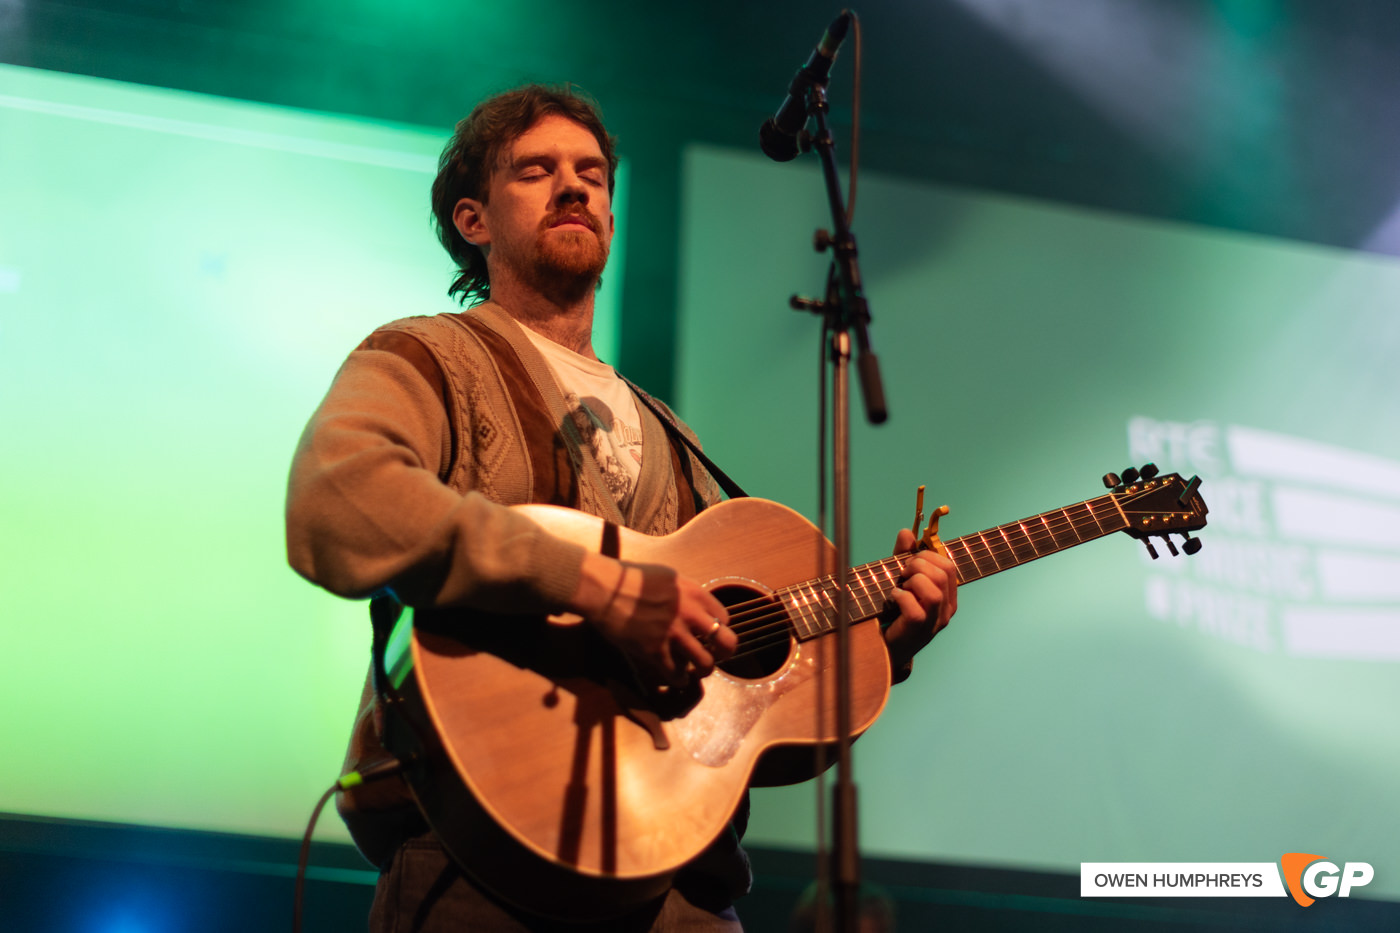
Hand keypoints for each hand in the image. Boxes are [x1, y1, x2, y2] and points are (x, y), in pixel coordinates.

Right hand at [574, 552, 737, 685]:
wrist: (604, 589)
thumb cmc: (631, 578)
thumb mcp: (669, 577)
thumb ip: (686, 593)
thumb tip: (695, 606)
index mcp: (695, 593)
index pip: (724, 618)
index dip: (719, 627)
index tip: (710, 633)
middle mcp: (690, 614)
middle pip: (726, 642)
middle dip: (724, 652)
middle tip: (715, 655)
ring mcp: (674, 634)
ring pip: (705, 663)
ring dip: (703, 670)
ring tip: (697, 671)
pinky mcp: (655, 651)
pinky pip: (676, 674)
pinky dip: (679, 679)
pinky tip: (676, 678)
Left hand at [882, 528, 957, 675]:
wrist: (885, 646)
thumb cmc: (894, 611)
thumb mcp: (900, 579)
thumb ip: (903, 556)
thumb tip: (906, 532)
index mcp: (947, 595)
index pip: (949, 565)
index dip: (927, 555)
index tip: (909, 561)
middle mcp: (946, 609)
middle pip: (943, 573)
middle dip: (917, 564)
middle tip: (901, 574)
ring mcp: (935, 621)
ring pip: (933, 590)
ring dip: (912, 581)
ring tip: (900, 586)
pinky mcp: (919, 629)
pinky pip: (915, 608)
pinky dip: (900, 597)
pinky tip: (893, 598)